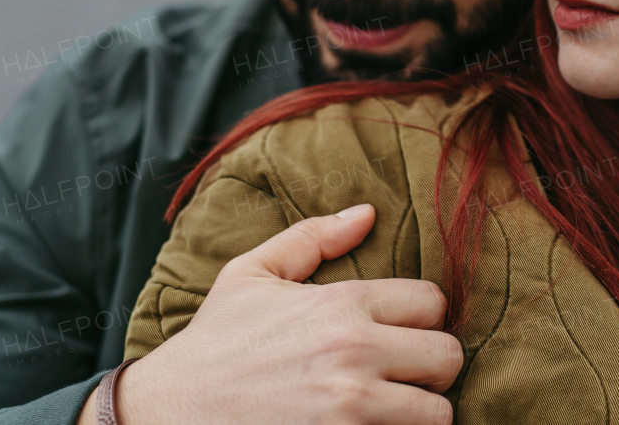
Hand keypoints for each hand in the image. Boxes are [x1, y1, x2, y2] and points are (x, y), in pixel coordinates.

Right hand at [76, 204, 461, 424]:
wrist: (169, 415)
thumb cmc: (214, 344)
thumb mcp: (251, 275)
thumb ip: (312, 238)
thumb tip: (366, 213)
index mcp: (340, 305)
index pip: (433, 303)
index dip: (421, 317)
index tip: (400, 330)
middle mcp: (354, 355)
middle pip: (448, 357)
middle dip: (430, 366)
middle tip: (402, 372)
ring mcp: (352, 411)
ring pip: (438, 412)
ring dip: (418, 410)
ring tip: (389, 405)